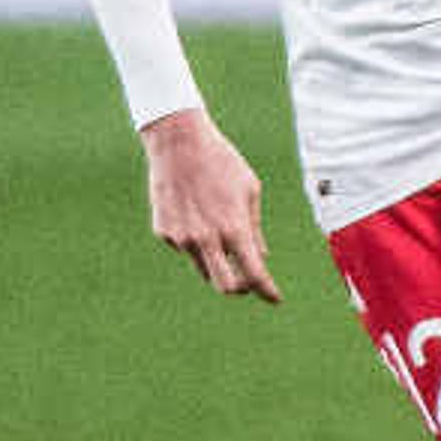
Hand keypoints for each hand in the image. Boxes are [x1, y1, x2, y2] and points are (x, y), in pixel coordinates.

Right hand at [139, 108, 282, 303]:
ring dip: (217, 262)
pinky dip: (195, 241)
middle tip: (247, 279)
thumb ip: (254, 229)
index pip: (255, 274)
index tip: (275, 298)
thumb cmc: (221, 161)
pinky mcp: (164, 232)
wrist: (178, 142)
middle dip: (241, 288)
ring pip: (204, 268)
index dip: (268, 291)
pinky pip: (185, 248)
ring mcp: (182, 238)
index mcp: (234, 228)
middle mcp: (207, 239)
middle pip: (226, 287)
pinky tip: (193, 210)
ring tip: (218, 230)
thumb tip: (261, 257)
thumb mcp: (249, 190)